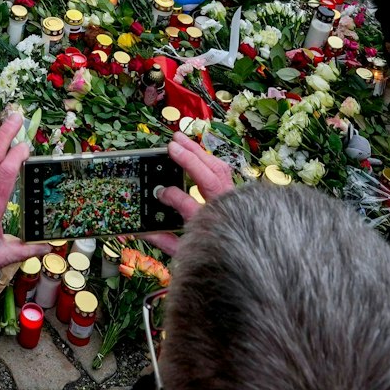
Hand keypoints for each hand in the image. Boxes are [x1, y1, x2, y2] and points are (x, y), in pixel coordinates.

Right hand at [142, 133, 235, 255]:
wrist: (245, 249)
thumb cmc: (214, 250)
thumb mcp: (187, 251)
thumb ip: (166, 240)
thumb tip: (144, 231)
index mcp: (209, 224)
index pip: (189, 206)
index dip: (173, 196)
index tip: (160, 193)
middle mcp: (223, 208)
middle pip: (209, 179)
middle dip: (190, 160)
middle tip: (171, 147)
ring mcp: (230, 197)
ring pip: (218, 168)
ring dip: (198, 151)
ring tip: (179, 138)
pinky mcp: (233, 190)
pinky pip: (222, 169)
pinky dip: (208, 157)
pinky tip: (195, 148)